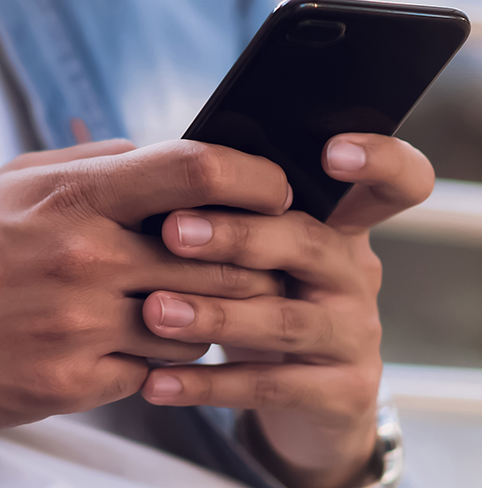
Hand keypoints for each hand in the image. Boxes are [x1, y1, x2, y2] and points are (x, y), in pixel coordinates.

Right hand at [0, 140, 292, 436]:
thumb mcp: (8, 183)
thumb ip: (91, 164)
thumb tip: (162, 154)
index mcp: (69, 197)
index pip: (196, 169)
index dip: (255, 176)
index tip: (273, 189)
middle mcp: (83, 260)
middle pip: (220, 257)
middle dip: (250, 258)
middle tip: (253, 257)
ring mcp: (80, 327)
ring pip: (197, 325)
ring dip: (204, 315)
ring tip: (173, 303)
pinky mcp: (72, 384)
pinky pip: (155, 374)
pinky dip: (158, 359)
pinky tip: (132, 342)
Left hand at [140, 134, 434, 487]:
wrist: (302, 397)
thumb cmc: (261, 294)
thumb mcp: (257, 250)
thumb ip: (230, 208)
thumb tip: (158, 166)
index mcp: (339, 223)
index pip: (393, 180)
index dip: (378, 159)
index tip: (331, 152)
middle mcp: (356, 273)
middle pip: (308, 242)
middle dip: (238, 235)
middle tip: (172, 231)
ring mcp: (356, 334)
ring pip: (285, 319)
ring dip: (214, 314)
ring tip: (155, 311)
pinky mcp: (344, 392)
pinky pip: (270, 385)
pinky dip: (208, 383)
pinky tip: (157, 381)